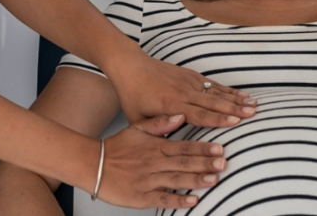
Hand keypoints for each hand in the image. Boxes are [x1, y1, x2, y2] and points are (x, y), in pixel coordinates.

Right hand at [96, 114, 226, 209]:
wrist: (92, 164)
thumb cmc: (116, 147)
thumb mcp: (136, 129)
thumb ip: (159, 123)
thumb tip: (180, 116)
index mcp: (155, 146)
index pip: (183, 147)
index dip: (202, 148)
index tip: (220, 148)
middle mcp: (154, 163)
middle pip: (183, 163)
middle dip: (204, 163)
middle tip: (223, 163)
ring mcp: (148, 180)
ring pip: (176, 180)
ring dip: (196, 180)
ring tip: (214, 179)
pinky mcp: (142, 197)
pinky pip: (163, 199)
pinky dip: (178, 200)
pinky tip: (192, 200)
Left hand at [109, 54, 255, 127]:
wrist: (129, 66)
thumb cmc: (133, 96)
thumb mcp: (138, 119)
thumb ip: (157, 131)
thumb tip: (174, 146)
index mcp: (170, 105)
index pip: (198, 113)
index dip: (217, 118)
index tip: (235, 121)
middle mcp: (183, 92)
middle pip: (213, 102)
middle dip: (234, 108)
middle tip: (253, 114)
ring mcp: (188, 82)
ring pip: (216, 92)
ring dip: (236, 99)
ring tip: (254, 105)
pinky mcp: (190, 75)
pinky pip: (213, 84)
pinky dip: (228, 90)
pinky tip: (241, 95)